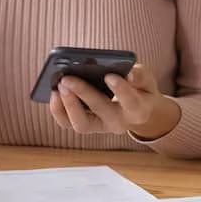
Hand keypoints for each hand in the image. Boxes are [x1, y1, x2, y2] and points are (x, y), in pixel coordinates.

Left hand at [48, 64, 180, 139]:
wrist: (134, 108)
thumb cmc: (139, 88)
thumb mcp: (146, 79)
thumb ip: (140, 75)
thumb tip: (127, 74)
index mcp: (138, 110)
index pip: (132, 103)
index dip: (121, 90)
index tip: (109, 75)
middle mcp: (119, 123)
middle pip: (101, 111)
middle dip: (83, 93)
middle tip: (67, 78)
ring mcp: (100, 127)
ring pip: (82, 124)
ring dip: (68, 105)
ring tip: (59, 85)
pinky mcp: (85, 125)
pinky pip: (68, 123)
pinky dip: (58, 109)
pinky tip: (54, 92)